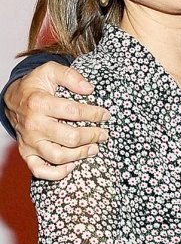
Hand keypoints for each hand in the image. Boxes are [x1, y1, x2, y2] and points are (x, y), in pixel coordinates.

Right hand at [5, 62, 109, 180]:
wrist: (12, 99)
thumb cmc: (35, 86)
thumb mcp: (49, 71)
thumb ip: (70, 76)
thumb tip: (89, 89)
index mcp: (39, 103)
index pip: (73, 112)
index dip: (94, 114)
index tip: (105, 115)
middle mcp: (33, 125)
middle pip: (69, 137)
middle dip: (91, 136)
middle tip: (103, 134)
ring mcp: (29, 142)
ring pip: (58, 156)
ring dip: (80, 154)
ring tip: (94, 148)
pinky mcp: (26, 153)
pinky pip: (40, 171)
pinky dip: (57, 173)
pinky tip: (72, 164)